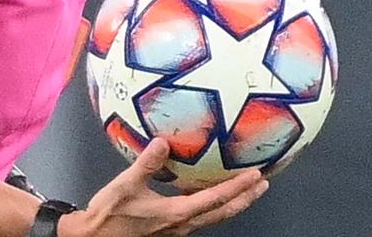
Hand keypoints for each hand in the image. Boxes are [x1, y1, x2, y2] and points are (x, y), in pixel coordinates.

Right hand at [58, 138, 267, 236]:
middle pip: (223, 212)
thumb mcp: (125, 185)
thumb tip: (162, 143)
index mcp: (175, 213)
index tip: (256, 176)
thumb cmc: (109, 214)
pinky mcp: (170, 228)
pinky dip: (215, 205)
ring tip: (247, 190)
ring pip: (215, 217)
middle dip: (245, 198)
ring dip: (234, 203)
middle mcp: (182, 224)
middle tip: (263, 184)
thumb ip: (145, 164)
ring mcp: (178, 229)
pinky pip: (201, 216)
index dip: (237, 187)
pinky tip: (211, 193)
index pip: (215, 199)